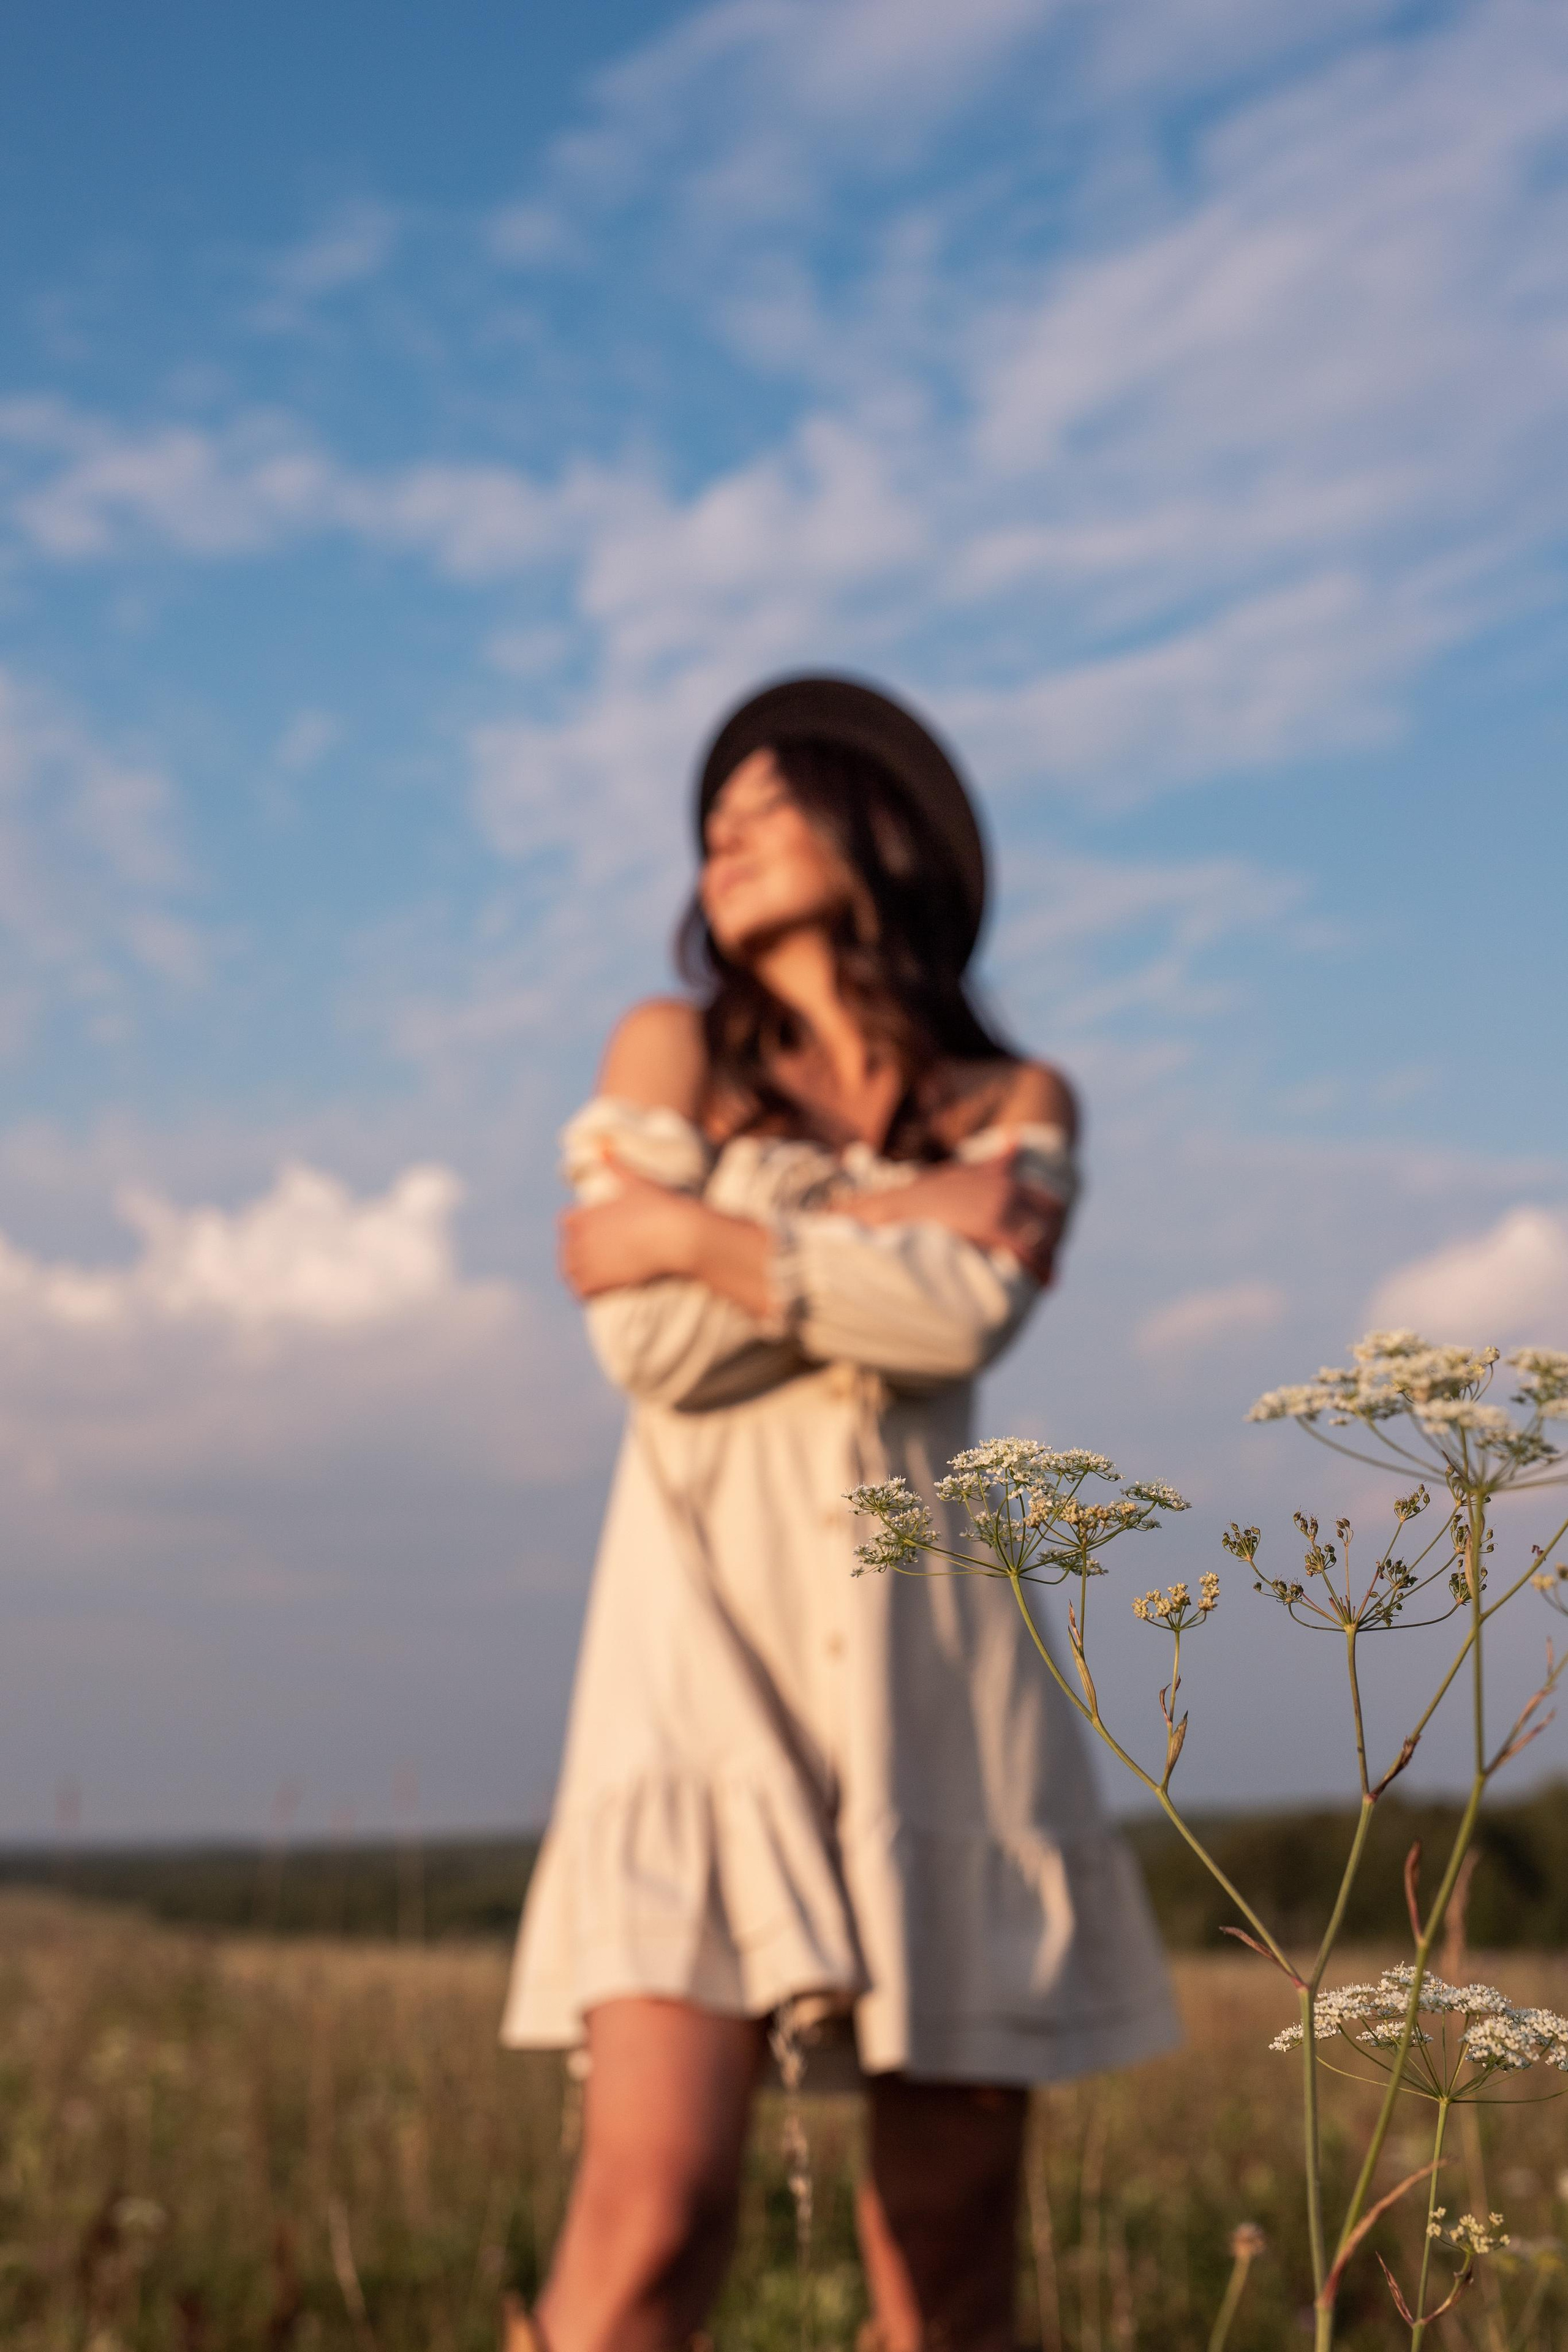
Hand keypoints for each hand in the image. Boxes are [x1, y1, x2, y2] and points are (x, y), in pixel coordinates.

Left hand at [558, 1164, 701, 1298]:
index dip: (576, 1229)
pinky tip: (596, 1292)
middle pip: (565, 1250)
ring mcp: (589, 1260)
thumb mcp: (635, 1182)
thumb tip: (603, 1145)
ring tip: (592, 1277)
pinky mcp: (599, 1281)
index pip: (565, 1223)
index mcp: (587, 1214)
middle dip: (576, 1253)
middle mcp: (582, 1237)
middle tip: (592, 1260)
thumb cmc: (658, 1205)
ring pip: (569, 1272)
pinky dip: (584, 1292)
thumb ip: (617, 1166)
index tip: (589, 1234)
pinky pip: (580, 1291)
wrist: (675, 1234)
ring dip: (578, 1274)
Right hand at [852, 1151, 1065, 1284]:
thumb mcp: (965, 1172)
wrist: (898, 1208)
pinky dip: (1036, 1269)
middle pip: (1052, 1220)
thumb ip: (997, 1161)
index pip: (1050, 1202)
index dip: (1054, 1225)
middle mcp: (1008, 1189)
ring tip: (1047, 1282)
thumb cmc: (928, 1195)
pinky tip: (1036, 1284)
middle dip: (1055, 1243)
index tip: (1051, 1243)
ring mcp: (1002, 1206)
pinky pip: (1027, 1251)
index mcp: (1005, 1178)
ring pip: (1042, 1238)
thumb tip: (1016, 1137)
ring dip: (1047, 1261)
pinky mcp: (993, 1226)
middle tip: (1052, 1268)